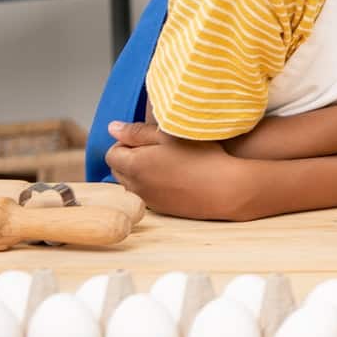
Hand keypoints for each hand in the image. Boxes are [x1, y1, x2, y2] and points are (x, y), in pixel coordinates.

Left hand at [105, 122, 257, 220]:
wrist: (225, 189)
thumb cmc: (201, 157)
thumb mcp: (170, 135)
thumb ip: (137, 131)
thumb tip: (113, 128)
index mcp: (133, 165)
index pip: (111, 153)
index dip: (126, 142)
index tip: (147, 138)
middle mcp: (134, 186)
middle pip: (118, 169)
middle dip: (130, 158)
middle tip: (158, 149)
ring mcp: (146, 200)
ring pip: (131, 183)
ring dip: (141, 172)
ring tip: (168, 163)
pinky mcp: (160, 209)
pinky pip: (146, 195)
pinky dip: (153, 185)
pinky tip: (175, 178)